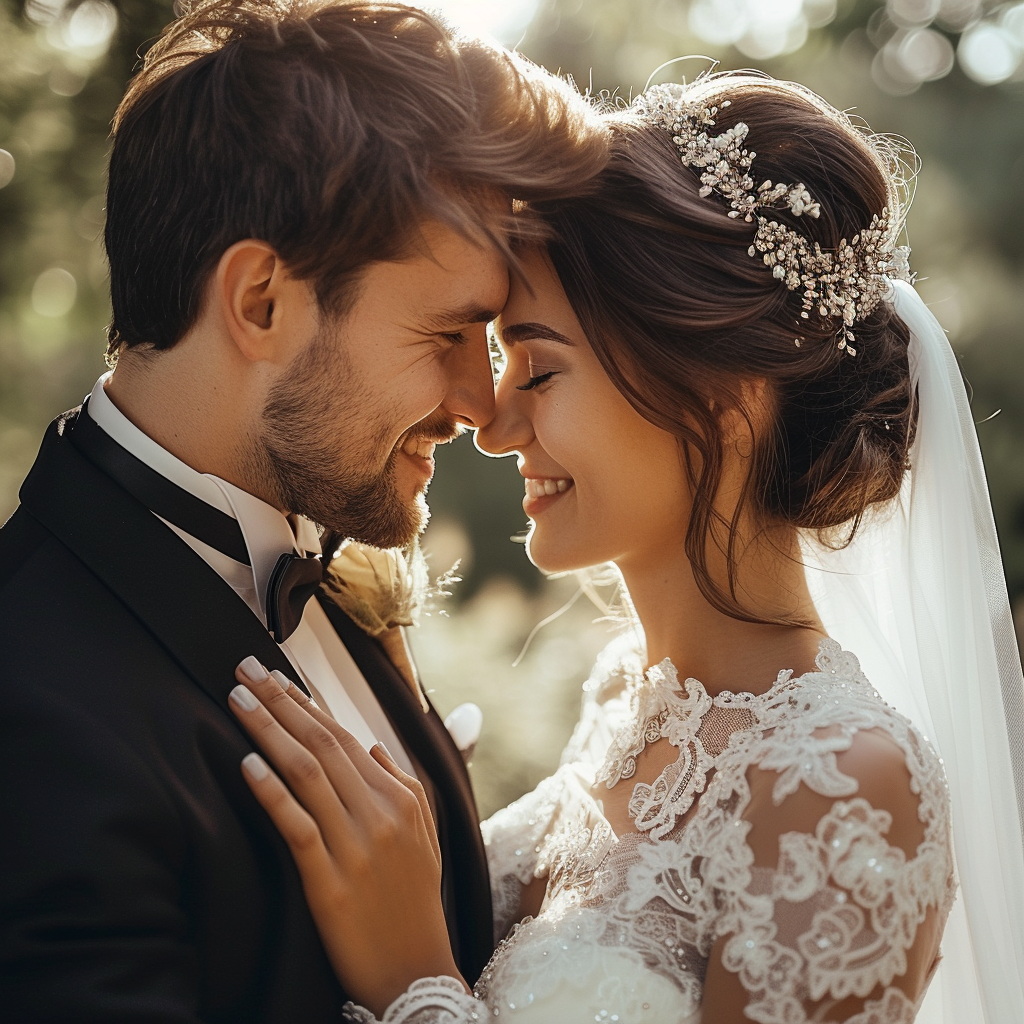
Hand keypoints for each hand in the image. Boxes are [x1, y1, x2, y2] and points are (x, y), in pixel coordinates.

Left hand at [228, 657, 465, 1016]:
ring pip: (307, 773)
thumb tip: (372, 744)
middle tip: (242, 670)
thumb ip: (402, 784)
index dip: (304, 702)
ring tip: (236, 701)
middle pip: (322, 743)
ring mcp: (357, 846)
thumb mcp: (424, 836)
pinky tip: (247, 765)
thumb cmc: (414, 902)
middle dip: (279, 701)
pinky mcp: (331, 883)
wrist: (416, 973)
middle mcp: (380, 813)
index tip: (273, 676)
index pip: (344, 735)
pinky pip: (297, 827)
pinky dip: (271, 792)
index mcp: (400, 797)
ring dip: (267, 731)